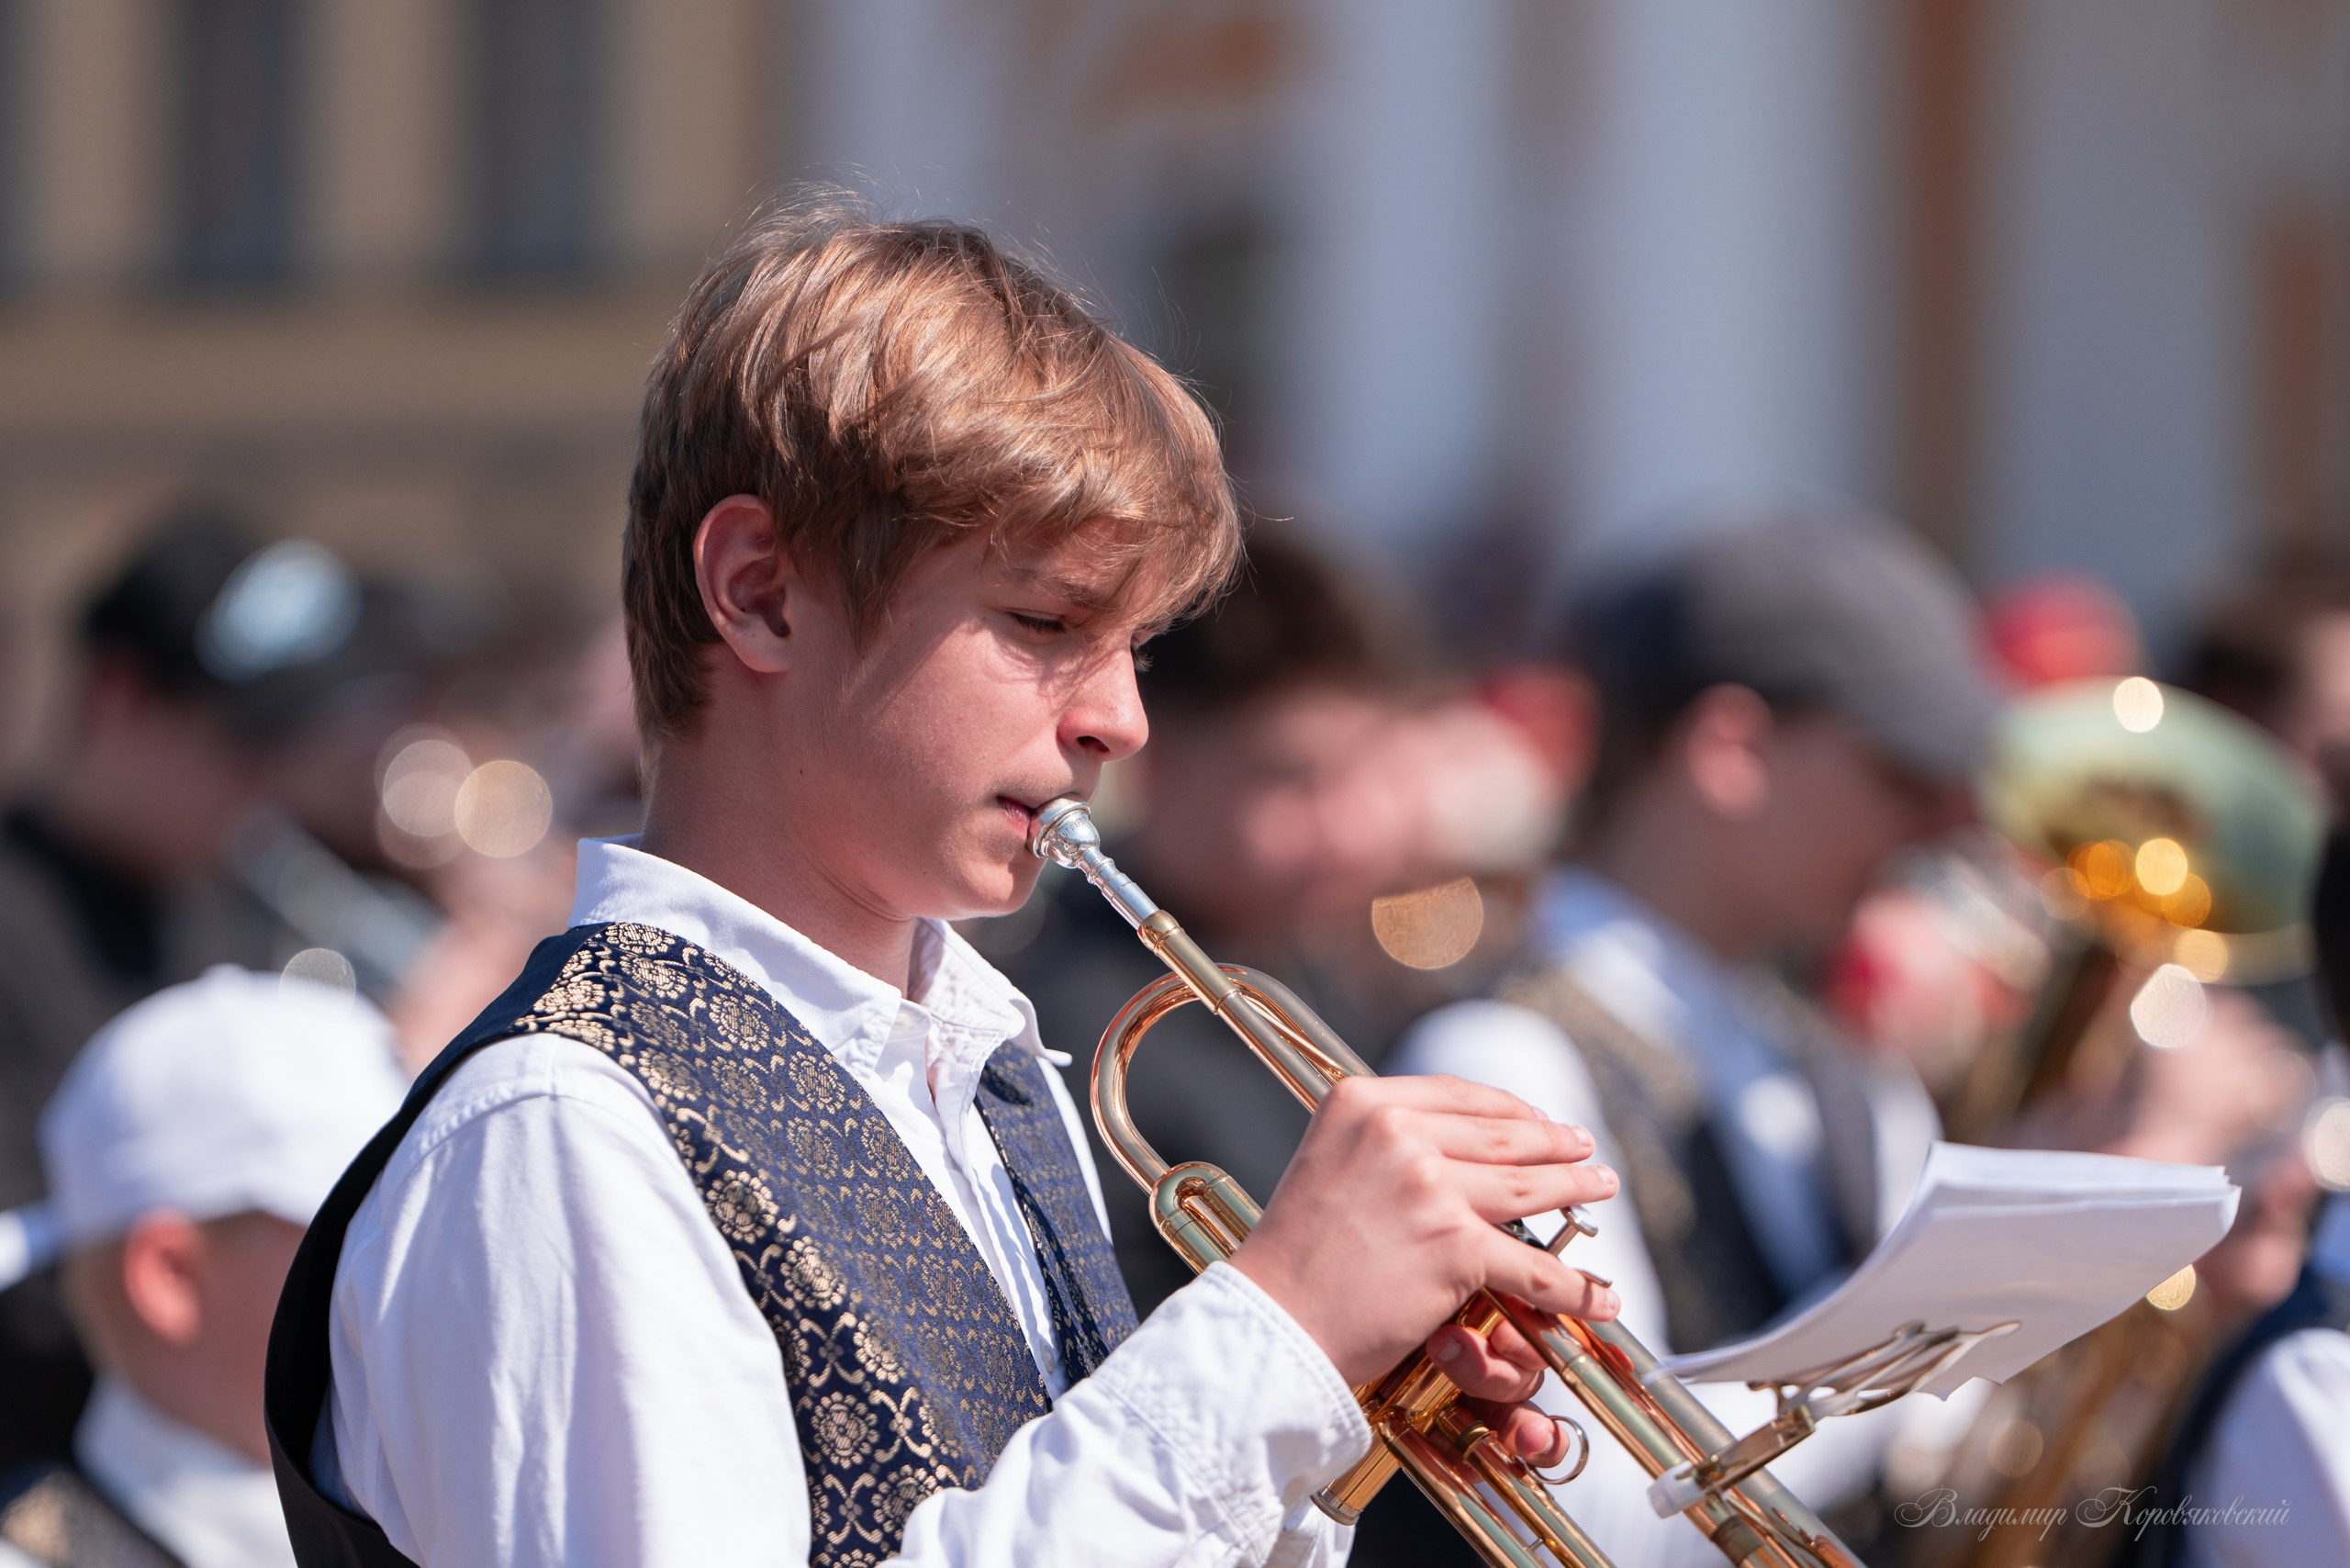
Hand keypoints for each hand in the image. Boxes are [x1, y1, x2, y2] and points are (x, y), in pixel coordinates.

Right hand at [1229, 1074, 1619, 1390]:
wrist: (1272, 1324)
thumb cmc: (1295, 1257)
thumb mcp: (1326, 1163)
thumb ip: (1380, 1144)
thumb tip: (1451, 1144)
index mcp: (1361, 1102)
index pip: (1457, 1094)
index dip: (1510, 1108)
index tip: (1539, 1119)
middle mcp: (1396, 1133)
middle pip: (1500, 1135)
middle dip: (1554, 1144)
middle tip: (1585, 1149)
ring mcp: (1429, 1187)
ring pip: (1526, 1189)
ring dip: (1574, 1190)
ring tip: (1600, 1189)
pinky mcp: (1454, 1246)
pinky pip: (1533, 1267)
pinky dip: (1574, 1287)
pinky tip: (1599, 1293)